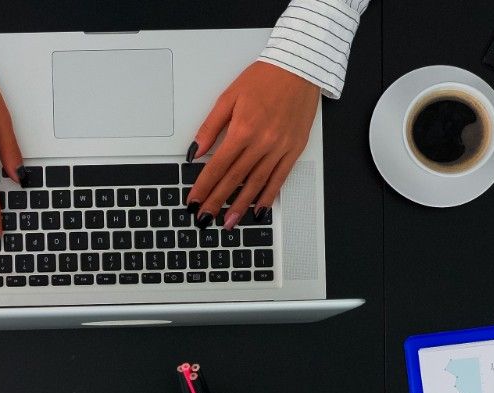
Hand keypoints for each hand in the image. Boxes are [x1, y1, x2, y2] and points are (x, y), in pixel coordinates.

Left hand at [186, 62, 319, 228]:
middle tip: (204, 218)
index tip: (193, 201)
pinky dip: (268, 197)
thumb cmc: (265, 78)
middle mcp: (261, 142)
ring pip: (256, 184)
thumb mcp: (229, 97)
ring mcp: (279, 148)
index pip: (217, 166)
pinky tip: (258, 210)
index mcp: (242, 129)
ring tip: (228, 222)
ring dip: (240, 206)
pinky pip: (279, 179)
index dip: (203, 187)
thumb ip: (210, 127)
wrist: (299, 68)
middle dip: (216, 202)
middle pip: (234, 179)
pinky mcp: (293, 150)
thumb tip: (195, 151)